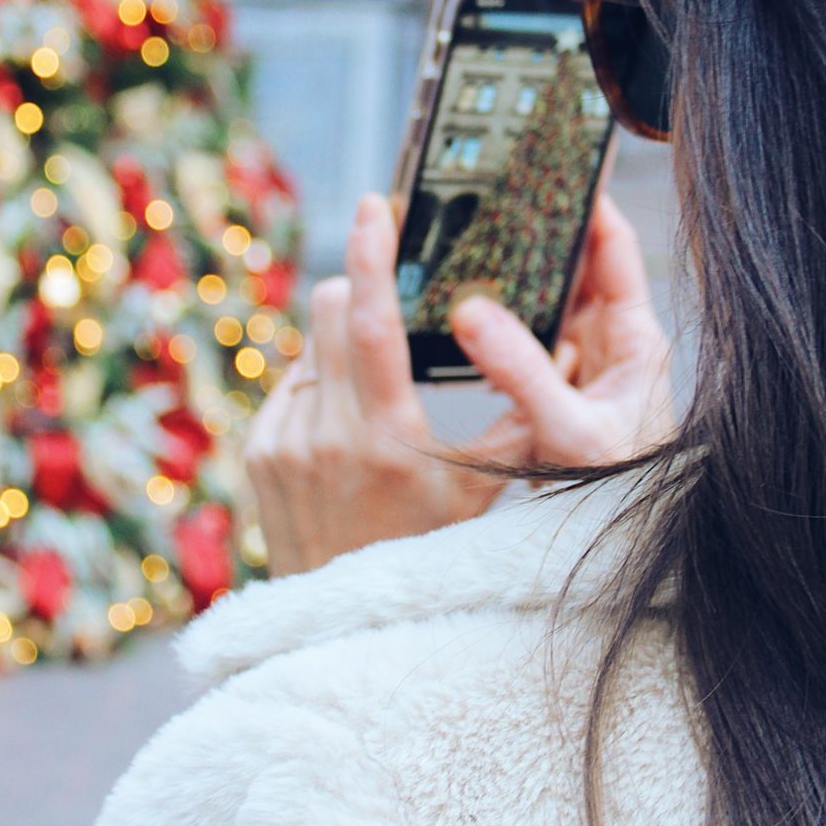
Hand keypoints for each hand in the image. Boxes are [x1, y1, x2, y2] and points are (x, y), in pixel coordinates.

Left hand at [244, 190, 675, 576]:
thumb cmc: (427, 554)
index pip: (368, 320)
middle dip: (359, 290)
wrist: (341, 620)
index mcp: (386, 438)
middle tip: (392, 300)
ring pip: (309, 344)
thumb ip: (518, 423)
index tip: (377, 206)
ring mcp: (284, 443)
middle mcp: (325, 435)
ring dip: (342, 346)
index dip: (370, 253)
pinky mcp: (258, 453)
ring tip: (377, 393)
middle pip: (328, 308)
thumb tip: (566, 350)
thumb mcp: (481, 494)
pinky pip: (291, 385)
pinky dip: (321, 387)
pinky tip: (347, 426)